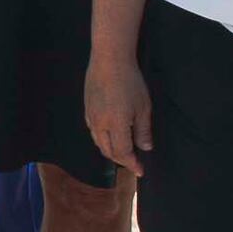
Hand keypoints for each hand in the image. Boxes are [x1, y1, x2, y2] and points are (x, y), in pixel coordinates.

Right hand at [81, 54, 152, 183]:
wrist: (109, 60)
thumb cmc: (130, 82)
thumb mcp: (143, 107)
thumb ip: (143, 130)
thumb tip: (145, 148)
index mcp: (117, 125)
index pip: (123, 153)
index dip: (132, 164)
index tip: (141, 171)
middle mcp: (101, 125)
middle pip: (109, 151)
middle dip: (121, 160)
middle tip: (133, 162)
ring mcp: (91, 117)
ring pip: (99, 143)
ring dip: (110, 151)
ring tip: (122, 152)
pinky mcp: (87, 109)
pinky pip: (94, 132)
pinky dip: (102, 140)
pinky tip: (110, 136)